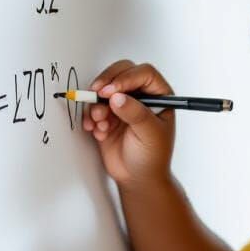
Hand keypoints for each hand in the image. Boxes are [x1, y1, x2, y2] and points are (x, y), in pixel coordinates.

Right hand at [82, 59, 175, 187]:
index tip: (112, 91)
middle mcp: (140, 96)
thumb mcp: (150, 133)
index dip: (126, 78)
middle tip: (97, 93)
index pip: (144, 74)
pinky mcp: (107, 116)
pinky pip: (93, 107)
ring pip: (104, 89)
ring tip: (100, 124)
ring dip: (97, 104)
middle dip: (106, 82)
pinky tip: (97, 131)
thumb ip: (135, 113)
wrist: (137, 177)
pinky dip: (91, 117)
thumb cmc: (153, 156)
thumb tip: (118, 97)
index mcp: (159, 95)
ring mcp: (122, 104)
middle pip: (121, 72)